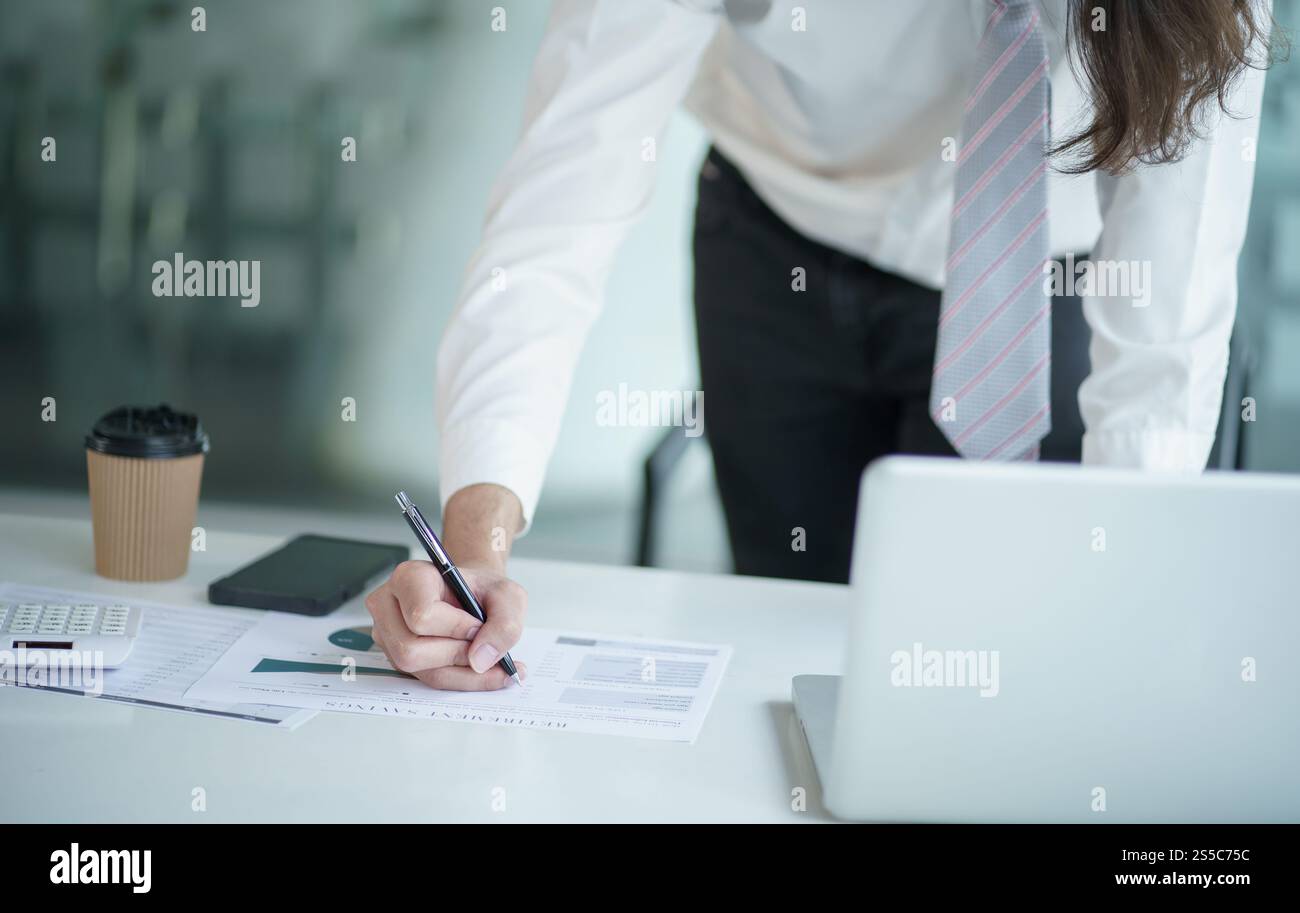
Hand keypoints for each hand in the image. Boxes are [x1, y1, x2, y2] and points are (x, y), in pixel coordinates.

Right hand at [365, 559, 527, 690]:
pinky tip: (480, 670)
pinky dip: (459, 679)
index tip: (479, 625)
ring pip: (418, 671)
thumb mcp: (508, 597)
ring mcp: (387, 634)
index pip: (421, 616)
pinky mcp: (396, 656)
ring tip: (487, 661)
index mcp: (409, 578)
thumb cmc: (485, 591)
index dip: (456, 628)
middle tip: (483, 645)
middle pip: (410, 650)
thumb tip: (480, 662)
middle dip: (456, 655)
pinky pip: (426, 680)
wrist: (476, 596)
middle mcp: (388, 605)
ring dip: (460, 671)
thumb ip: (505, 625)